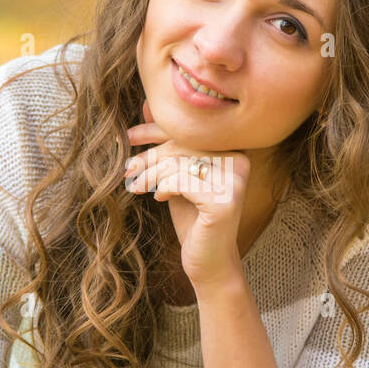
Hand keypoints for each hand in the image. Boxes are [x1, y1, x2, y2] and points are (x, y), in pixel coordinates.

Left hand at [124, 98, 249, 290]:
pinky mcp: (226, 199)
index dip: (157, 130)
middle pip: (183, 144)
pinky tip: (160, 198)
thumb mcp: (177, 177)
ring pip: (179, 161)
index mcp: (234, 150)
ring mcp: (236, 180)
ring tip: (137, 186)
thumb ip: (170, 145)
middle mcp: (240, 160)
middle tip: (128, 169)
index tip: (130, 137)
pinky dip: (164, 187)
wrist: (208, 262)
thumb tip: (148, 105)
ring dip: (151, 173)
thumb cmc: (193, 219)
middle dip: (149, 155)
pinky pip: (181, 180)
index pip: (190, 131)